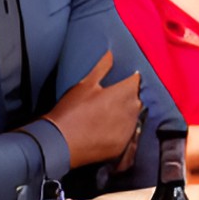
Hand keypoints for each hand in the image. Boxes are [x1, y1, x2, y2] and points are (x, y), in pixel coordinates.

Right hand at [42, 51, 143, 170]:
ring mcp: (128, 130)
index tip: (123, 78)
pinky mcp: (123, 145)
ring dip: (126, 112)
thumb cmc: (72, 110)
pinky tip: (108, 127)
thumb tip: (111, 54)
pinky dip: (123, 128)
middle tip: (111, 96)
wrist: (62, 143)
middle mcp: (131, 111)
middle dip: (128, 95)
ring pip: (134, 116)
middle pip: (136, 98)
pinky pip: (129, 133)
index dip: (130, 77)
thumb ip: (102, 67)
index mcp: (124, 93)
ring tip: (108, 112)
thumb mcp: (85, 84)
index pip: (136, 80)